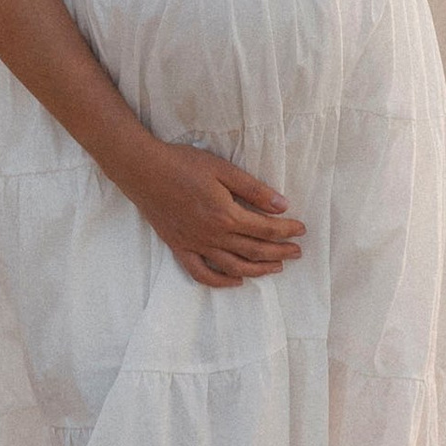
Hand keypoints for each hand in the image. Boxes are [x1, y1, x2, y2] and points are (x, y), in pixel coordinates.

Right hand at [123, 139, 307, 287]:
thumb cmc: (184, 164)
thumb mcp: (224, 170)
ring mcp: (195, 244)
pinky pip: (201, 272)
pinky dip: (220, 281)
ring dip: (258, 270)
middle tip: (297, 252)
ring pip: (233, 266)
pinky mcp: (179, 247)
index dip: (287, 231)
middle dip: (280, 252)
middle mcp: (212, 235)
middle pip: (254, 250)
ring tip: (276, 268)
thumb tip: (282, 206)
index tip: (301, 230)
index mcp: (226, 215)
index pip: (266, 229)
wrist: (143, 170)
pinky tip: (236, 280)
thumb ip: (254, 190)